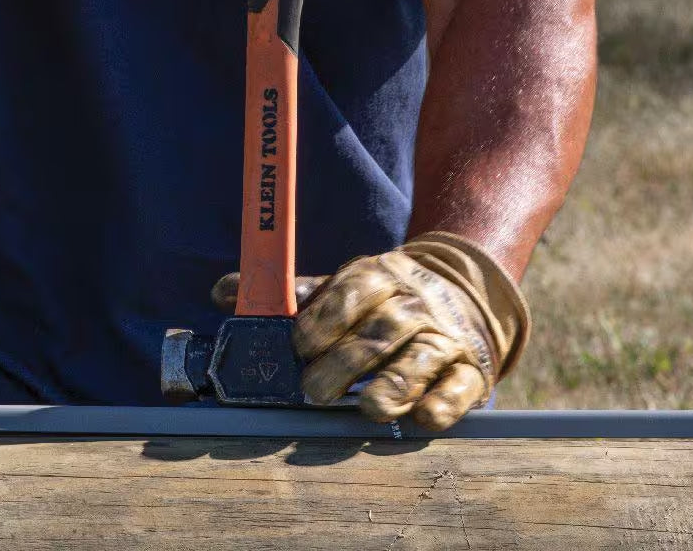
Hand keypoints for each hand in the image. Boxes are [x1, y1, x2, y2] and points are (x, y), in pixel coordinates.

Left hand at [212, 232, 529, 428]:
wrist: (457, 295)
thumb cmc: (379, 301)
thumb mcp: (339, 287)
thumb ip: (289, 296)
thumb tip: (223, 292)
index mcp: (376, 277)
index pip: (352, 290)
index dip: (324, 318)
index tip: (297, 344)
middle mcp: (410, 305)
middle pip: (380, 331)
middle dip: (347, 362)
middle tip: (314, 390)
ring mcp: (442, 337)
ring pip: (421, 358)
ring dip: (396, 385)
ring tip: (371, 409)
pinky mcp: (469, 370)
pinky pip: (461, 386)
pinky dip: (444, 402)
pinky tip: (424, 416)